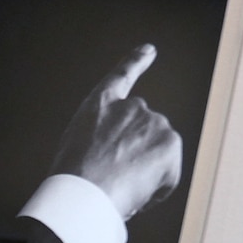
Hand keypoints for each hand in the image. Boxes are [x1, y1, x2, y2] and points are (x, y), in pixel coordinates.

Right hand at [50, 44, 182, 219]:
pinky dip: (156, 188)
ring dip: (144, 172)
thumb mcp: (78, 147)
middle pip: (143, 133)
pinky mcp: (170, 144)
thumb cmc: (71, 179)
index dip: (136, 62)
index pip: (122, 77)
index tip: (149, 50)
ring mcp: (154, 122)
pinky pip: (168, 174)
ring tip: (118, 187)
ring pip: (157, 154)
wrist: (82, 192)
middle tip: (114, 179)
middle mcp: (132, 106)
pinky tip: (135, 193)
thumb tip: (127, 162)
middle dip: (136, 154)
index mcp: (100, 105)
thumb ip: (103, 139)